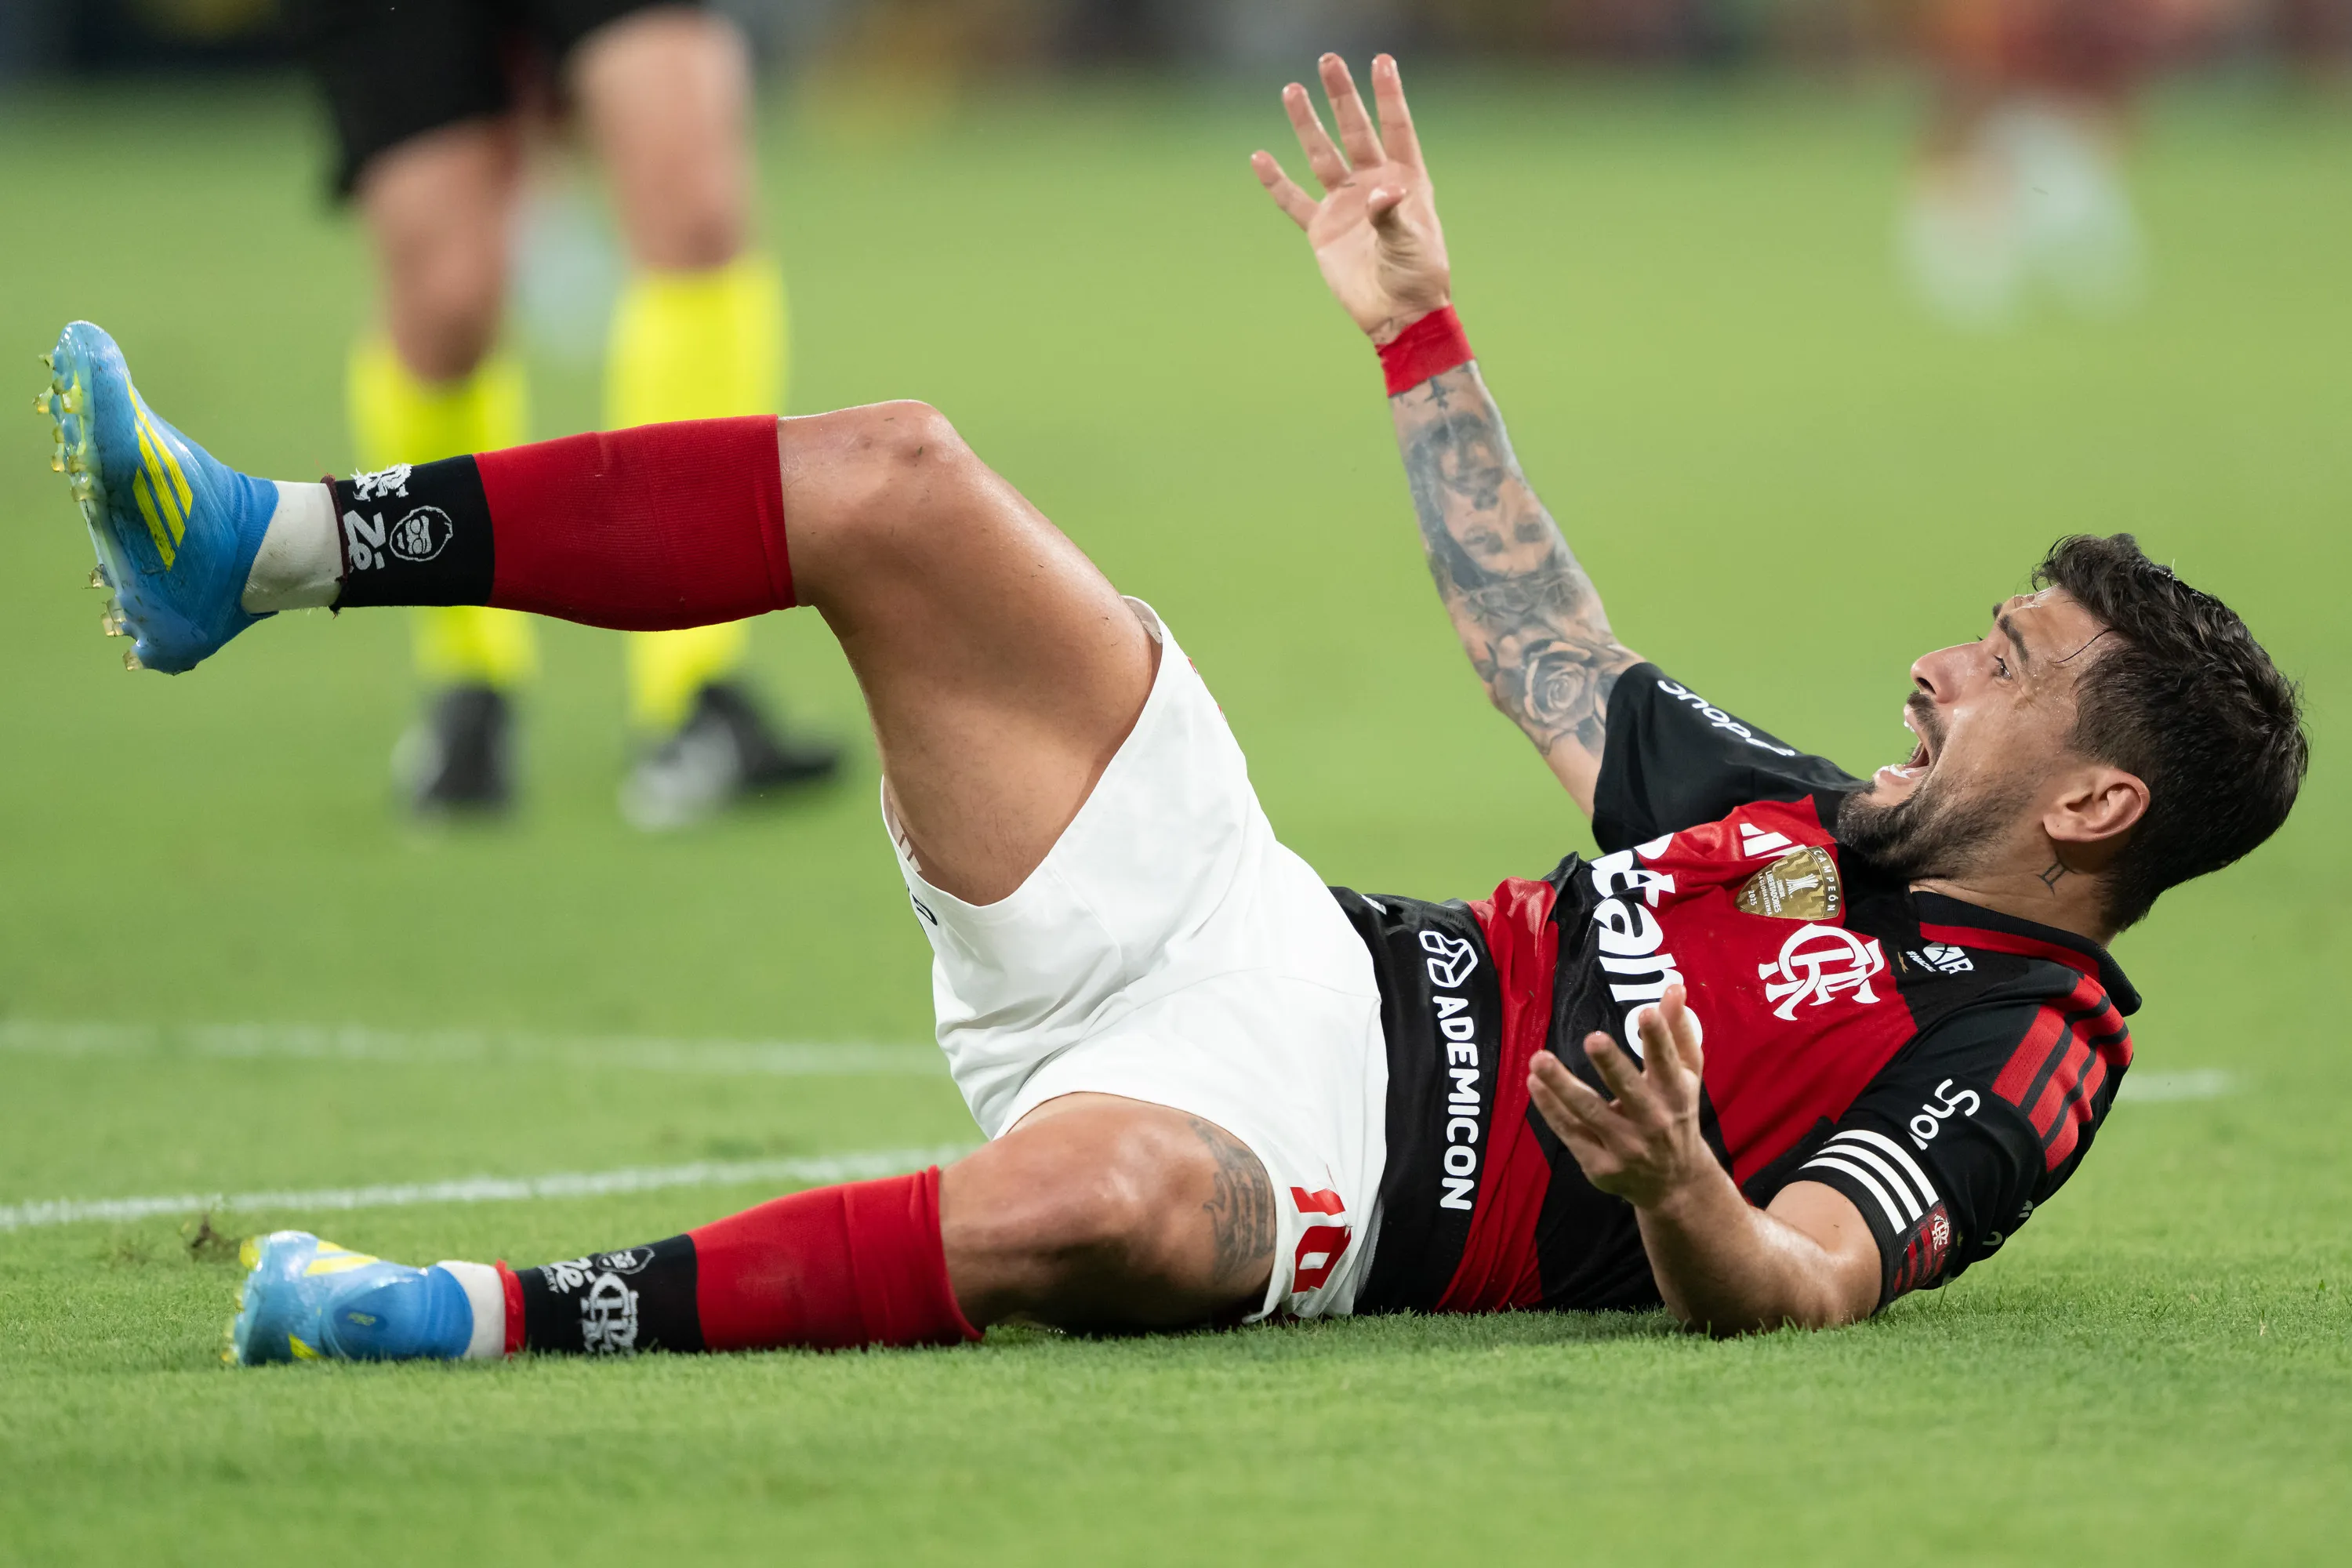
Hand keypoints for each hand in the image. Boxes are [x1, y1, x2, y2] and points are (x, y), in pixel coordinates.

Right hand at [1253, 53, 1451, 344]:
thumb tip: (1378, 192)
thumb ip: (1391, 215)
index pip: (1396, 128)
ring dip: (1308, 124)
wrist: (1397, 315)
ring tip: (1292, 90)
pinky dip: (1276, 181)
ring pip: (1322, 155)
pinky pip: (1294, 201)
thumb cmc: (1417, 277)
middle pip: (1355, 131)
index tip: (1381, 60)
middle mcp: (1374, 185)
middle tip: (1328, 61)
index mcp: (1405, 180)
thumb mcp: (1412, 244)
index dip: (1389, 94)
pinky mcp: (1323, 230)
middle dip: (1342, 96)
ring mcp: (1346, 205)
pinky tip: (1260, 157)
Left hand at [1527, 986, 1716, 1211]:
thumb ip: (1678, 1031)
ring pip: (1590, 1113)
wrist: (1675, 1184)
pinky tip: (1535, 1083)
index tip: (1645, 1012)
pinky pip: (1571, 1133)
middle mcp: (1653, 1122)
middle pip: (1629, 1091)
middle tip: (1593, 1039)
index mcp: (1676, 1095)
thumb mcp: (1687, 1076)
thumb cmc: (1677, 1114)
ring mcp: (1626, 1147)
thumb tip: (1674, 986)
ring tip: (1538, 1059)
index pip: (1667, 1063)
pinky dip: (1551, 1109)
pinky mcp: (1600, 1166)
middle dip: (1612, 1065)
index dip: (1658, 1039)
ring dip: (1562, 1085)